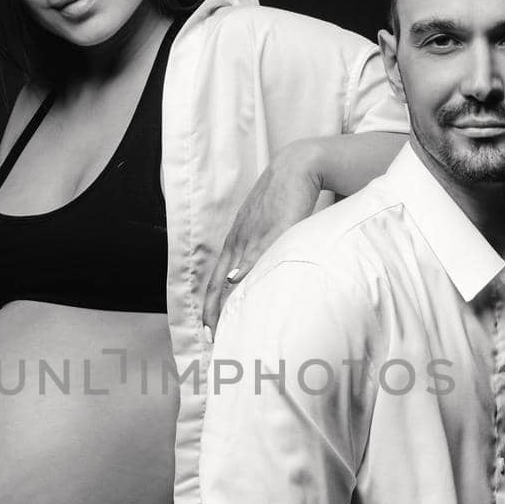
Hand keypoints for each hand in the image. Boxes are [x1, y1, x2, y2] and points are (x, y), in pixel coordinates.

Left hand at [202, 141, 323, 334]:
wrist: (296, 168)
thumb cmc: (282, 199)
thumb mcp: (266, 228)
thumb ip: (260, 251)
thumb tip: (257, 273)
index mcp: (237, 242)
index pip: (216, 280)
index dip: (211, 304)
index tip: (208, 327)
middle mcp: (239, 240)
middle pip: (218, 281)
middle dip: (212, 310)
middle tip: (210, 335)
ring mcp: (254, 234)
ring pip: (233, 271)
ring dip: (225, 299)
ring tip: (221, 322)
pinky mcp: (274, 228)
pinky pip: (257, 252)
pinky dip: (244, 268)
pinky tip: (236, 281)